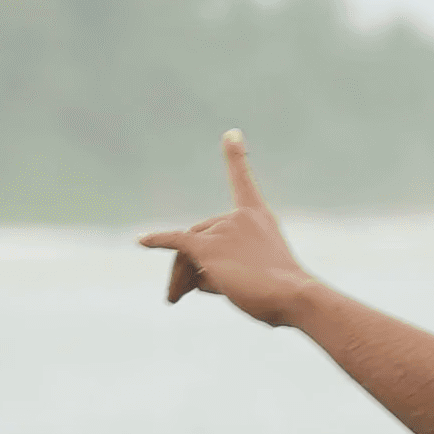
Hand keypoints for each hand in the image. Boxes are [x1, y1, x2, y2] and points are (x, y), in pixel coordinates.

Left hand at [140, 132, 314, 325]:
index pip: (243, 181)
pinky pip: (175, 242)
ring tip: (176, 300)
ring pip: (187, 252)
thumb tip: (193, 270)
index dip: (236, 156)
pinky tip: (142, 241)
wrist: (291, 295)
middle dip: (188, 266)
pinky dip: (157, 240)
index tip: (231, 133)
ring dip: (180, 277)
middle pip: (199, 236)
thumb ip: (225, 263)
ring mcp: (223, 228)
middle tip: (178, 297)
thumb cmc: (280, 292)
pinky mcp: (207, 246)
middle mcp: (240, 216)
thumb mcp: (256, 272)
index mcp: (259, 217)